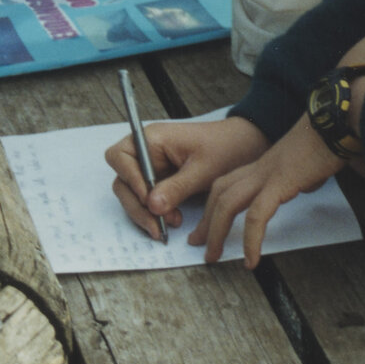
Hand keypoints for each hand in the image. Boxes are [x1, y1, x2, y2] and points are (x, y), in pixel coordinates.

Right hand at [105, 116, 268, 241]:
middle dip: (137, 205)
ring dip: (146, 213)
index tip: (148, 198)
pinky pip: (148, 200)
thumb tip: (152, 206)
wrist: (244, 147)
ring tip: (169, 224)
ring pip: (133, 194)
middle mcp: (147, 152)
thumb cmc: (225, 147)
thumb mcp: (203, 169)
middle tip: (156, 225)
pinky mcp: (161, 180)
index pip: (120, 157)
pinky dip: (155, 213)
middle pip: (123, 180)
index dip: (129, 179)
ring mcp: (152, 167)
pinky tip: (172, 220)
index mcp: (153, 139)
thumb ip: (177, 187)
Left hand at [193, 116, 343, 267]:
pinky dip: (251, 239)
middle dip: (205, 220)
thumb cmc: (328, 140)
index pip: (228, 183)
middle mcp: (260, 167)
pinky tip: (251, 258)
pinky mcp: (280, 181)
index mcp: (264, 164)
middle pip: (220, 192)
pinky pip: (257, 214)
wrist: (336, 121)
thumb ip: (302, 174)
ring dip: (217, 231)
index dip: (213, 205)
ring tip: (214, 256)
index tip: (207, 226)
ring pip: (228, 202)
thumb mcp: (309, 162)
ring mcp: (267, 173)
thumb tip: (308, 184)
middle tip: (198, 244)